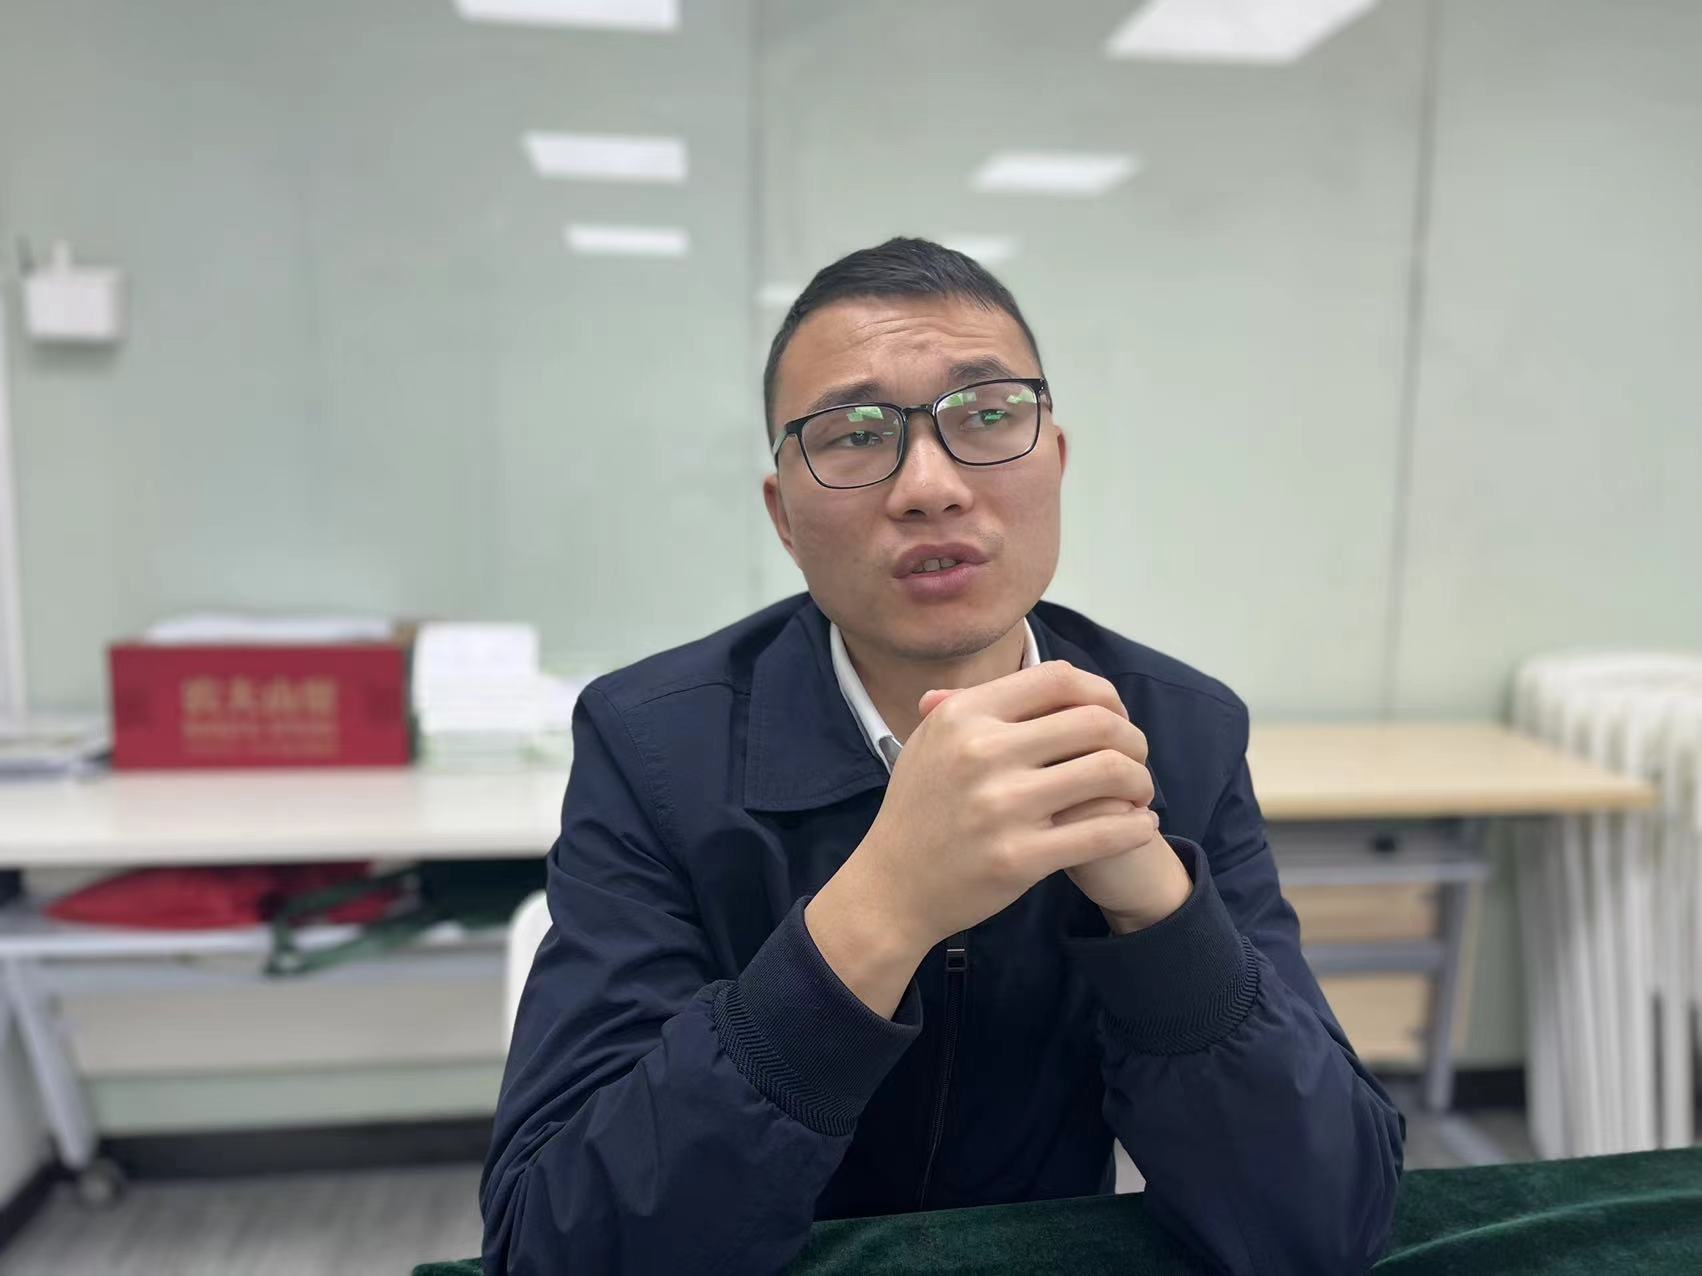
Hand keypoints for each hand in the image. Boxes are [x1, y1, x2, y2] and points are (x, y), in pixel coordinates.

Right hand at [918, 684, 1187, 934]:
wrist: (890, 889)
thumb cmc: (918, 812)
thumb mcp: (931, 743)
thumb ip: (985, 707)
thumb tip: (1043, 681)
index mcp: (964, 716)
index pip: (1059, 679)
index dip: (1102, 693)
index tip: (1113, 715)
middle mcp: (982, 753)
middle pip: (1095, 722)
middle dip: (1132, 738)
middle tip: (1136, 758)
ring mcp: (1001, 807)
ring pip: (1109, 773)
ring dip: (1140, 780)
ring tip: (1140, 792)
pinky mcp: (1018, 858)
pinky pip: (1103, 833)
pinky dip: (1136, 827)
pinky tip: (1142, 826)